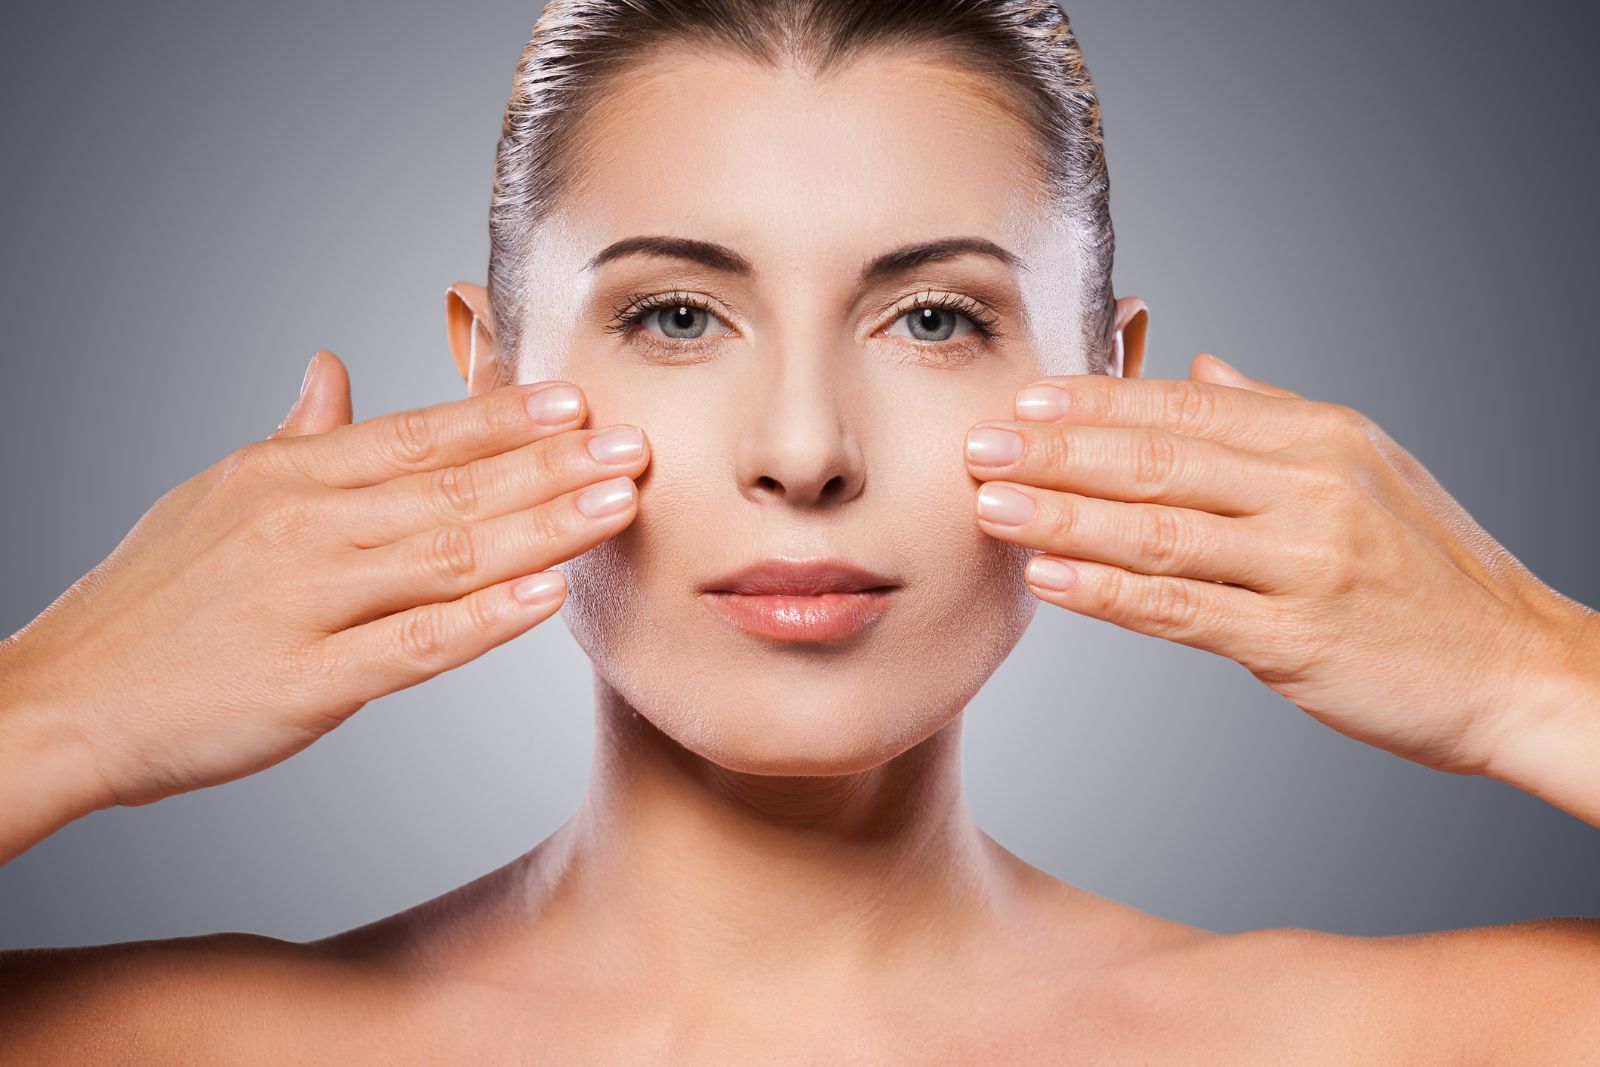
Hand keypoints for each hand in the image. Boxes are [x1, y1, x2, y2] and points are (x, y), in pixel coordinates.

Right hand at [1, 351, 648, 810]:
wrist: (64, 699)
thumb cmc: (148, 601)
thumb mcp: (214, 495)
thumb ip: (294, 438)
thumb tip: (330, 371)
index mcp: (285, 476)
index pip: (416, 437)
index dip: (502, 419)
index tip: (577, 401)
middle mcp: (302, 527)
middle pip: (451, 488)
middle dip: (552, 465)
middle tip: (636, 445)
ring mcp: (306, 603)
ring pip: (449, 555)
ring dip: (543, 527)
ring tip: (617, 502)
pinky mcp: (306, 681)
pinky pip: (415, 643)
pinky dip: (485, 618)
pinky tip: (547, 594)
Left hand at [963, 353, 1594, 777]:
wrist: (1520, 670)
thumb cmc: (1436, 574)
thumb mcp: (1371, 470)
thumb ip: (1276, 416)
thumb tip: (1206, 363)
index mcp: (1323, 437)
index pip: (1186, 405)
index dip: (1096, 400)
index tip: (1023, 399)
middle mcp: (1313, 488)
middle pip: (1159, 457)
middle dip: (1058, 451)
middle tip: (977, 445)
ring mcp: (1306, 563)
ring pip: (1159, 530)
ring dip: (1064, 517)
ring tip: (992, 505)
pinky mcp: (1298, 639)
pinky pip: (1183, 609)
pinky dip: (1110, 593)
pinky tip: (1051, 580)